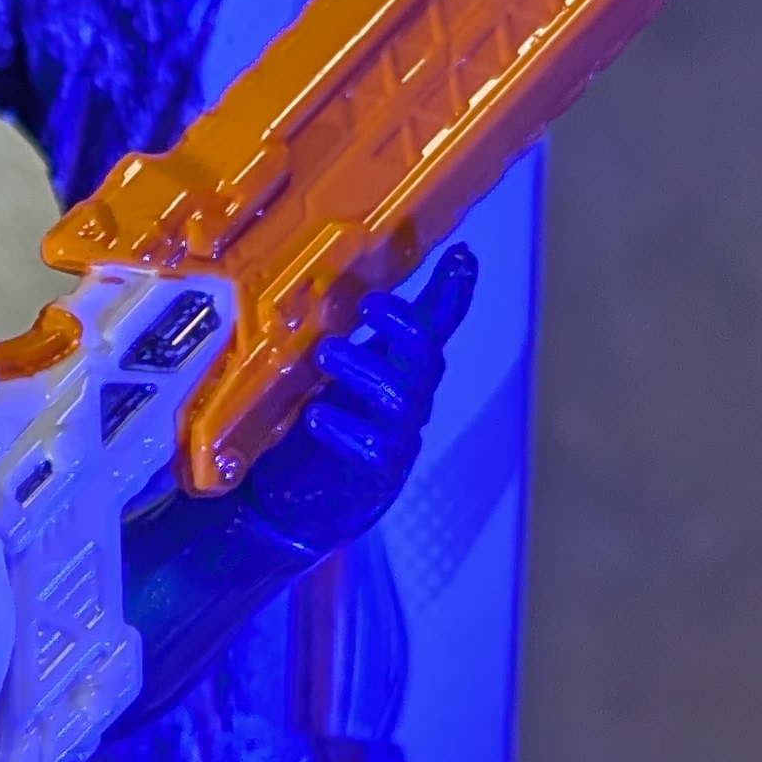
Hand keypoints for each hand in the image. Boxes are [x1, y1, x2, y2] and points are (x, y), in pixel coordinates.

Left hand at [237, 241, 476, 555]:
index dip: (453, 295)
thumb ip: (359, 333)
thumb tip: (369, 278)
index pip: (437, 329)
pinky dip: (343, 427)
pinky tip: (314, 415)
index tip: (462, 257)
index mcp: (403, 373)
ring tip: (326, 352)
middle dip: (403, 327)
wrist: (299, 504)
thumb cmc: (328, 426)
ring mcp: (396, 440)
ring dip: (364, 369)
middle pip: (425, 360)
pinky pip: (372, 448)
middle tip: (366, 305)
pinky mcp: (373, 475)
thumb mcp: (340, 372)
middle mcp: (409, 403)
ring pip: (400, 399)